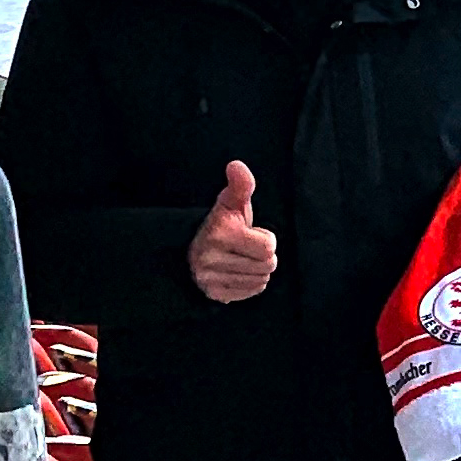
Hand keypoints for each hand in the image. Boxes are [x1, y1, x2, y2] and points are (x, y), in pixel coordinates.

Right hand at [190, 161, 277, 303]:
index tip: (250, 233)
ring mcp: (210, 279)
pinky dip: (251, 283)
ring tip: (242, 258)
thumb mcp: (232, 203)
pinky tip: (238, 271)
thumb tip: (236, 165)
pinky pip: (251, 292)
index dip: (265, 239)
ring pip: (261, 280)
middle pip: (268, 265)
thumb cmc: (222, 224)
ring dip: (258, 269)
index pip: (268, 247)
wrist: (192, 250)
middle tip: (247, 248)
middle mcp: (211, 258)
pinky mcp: (213, 294)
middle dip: (264, 255)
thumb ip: (241, 185)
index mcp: (220, 234)